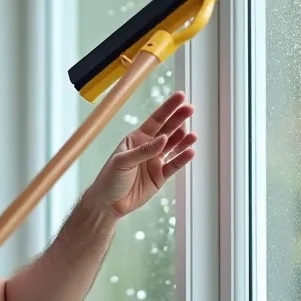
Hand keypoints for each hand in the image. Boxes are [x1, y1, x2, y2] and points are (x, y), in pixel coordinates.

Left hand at [83, 91, 195, 219]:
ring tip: (192, 135)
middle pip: (168, 130)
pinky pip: (174, 165)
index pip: (156, 120)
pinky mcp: (160, 176)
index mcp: (136, 139)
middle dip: (179, 119)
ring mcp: (155, 161)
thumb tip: (164, 139)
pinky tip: (190, 151)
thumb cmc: (109, 179)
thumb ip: (143, 150)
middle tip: (191, 109)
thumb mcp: (122, 161)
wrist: (108, 204)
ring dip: (183, 139)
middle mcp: (148, 147)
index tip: (181, 97)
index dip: (168, 108)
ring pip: (174, 147)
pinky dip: (183, 158)